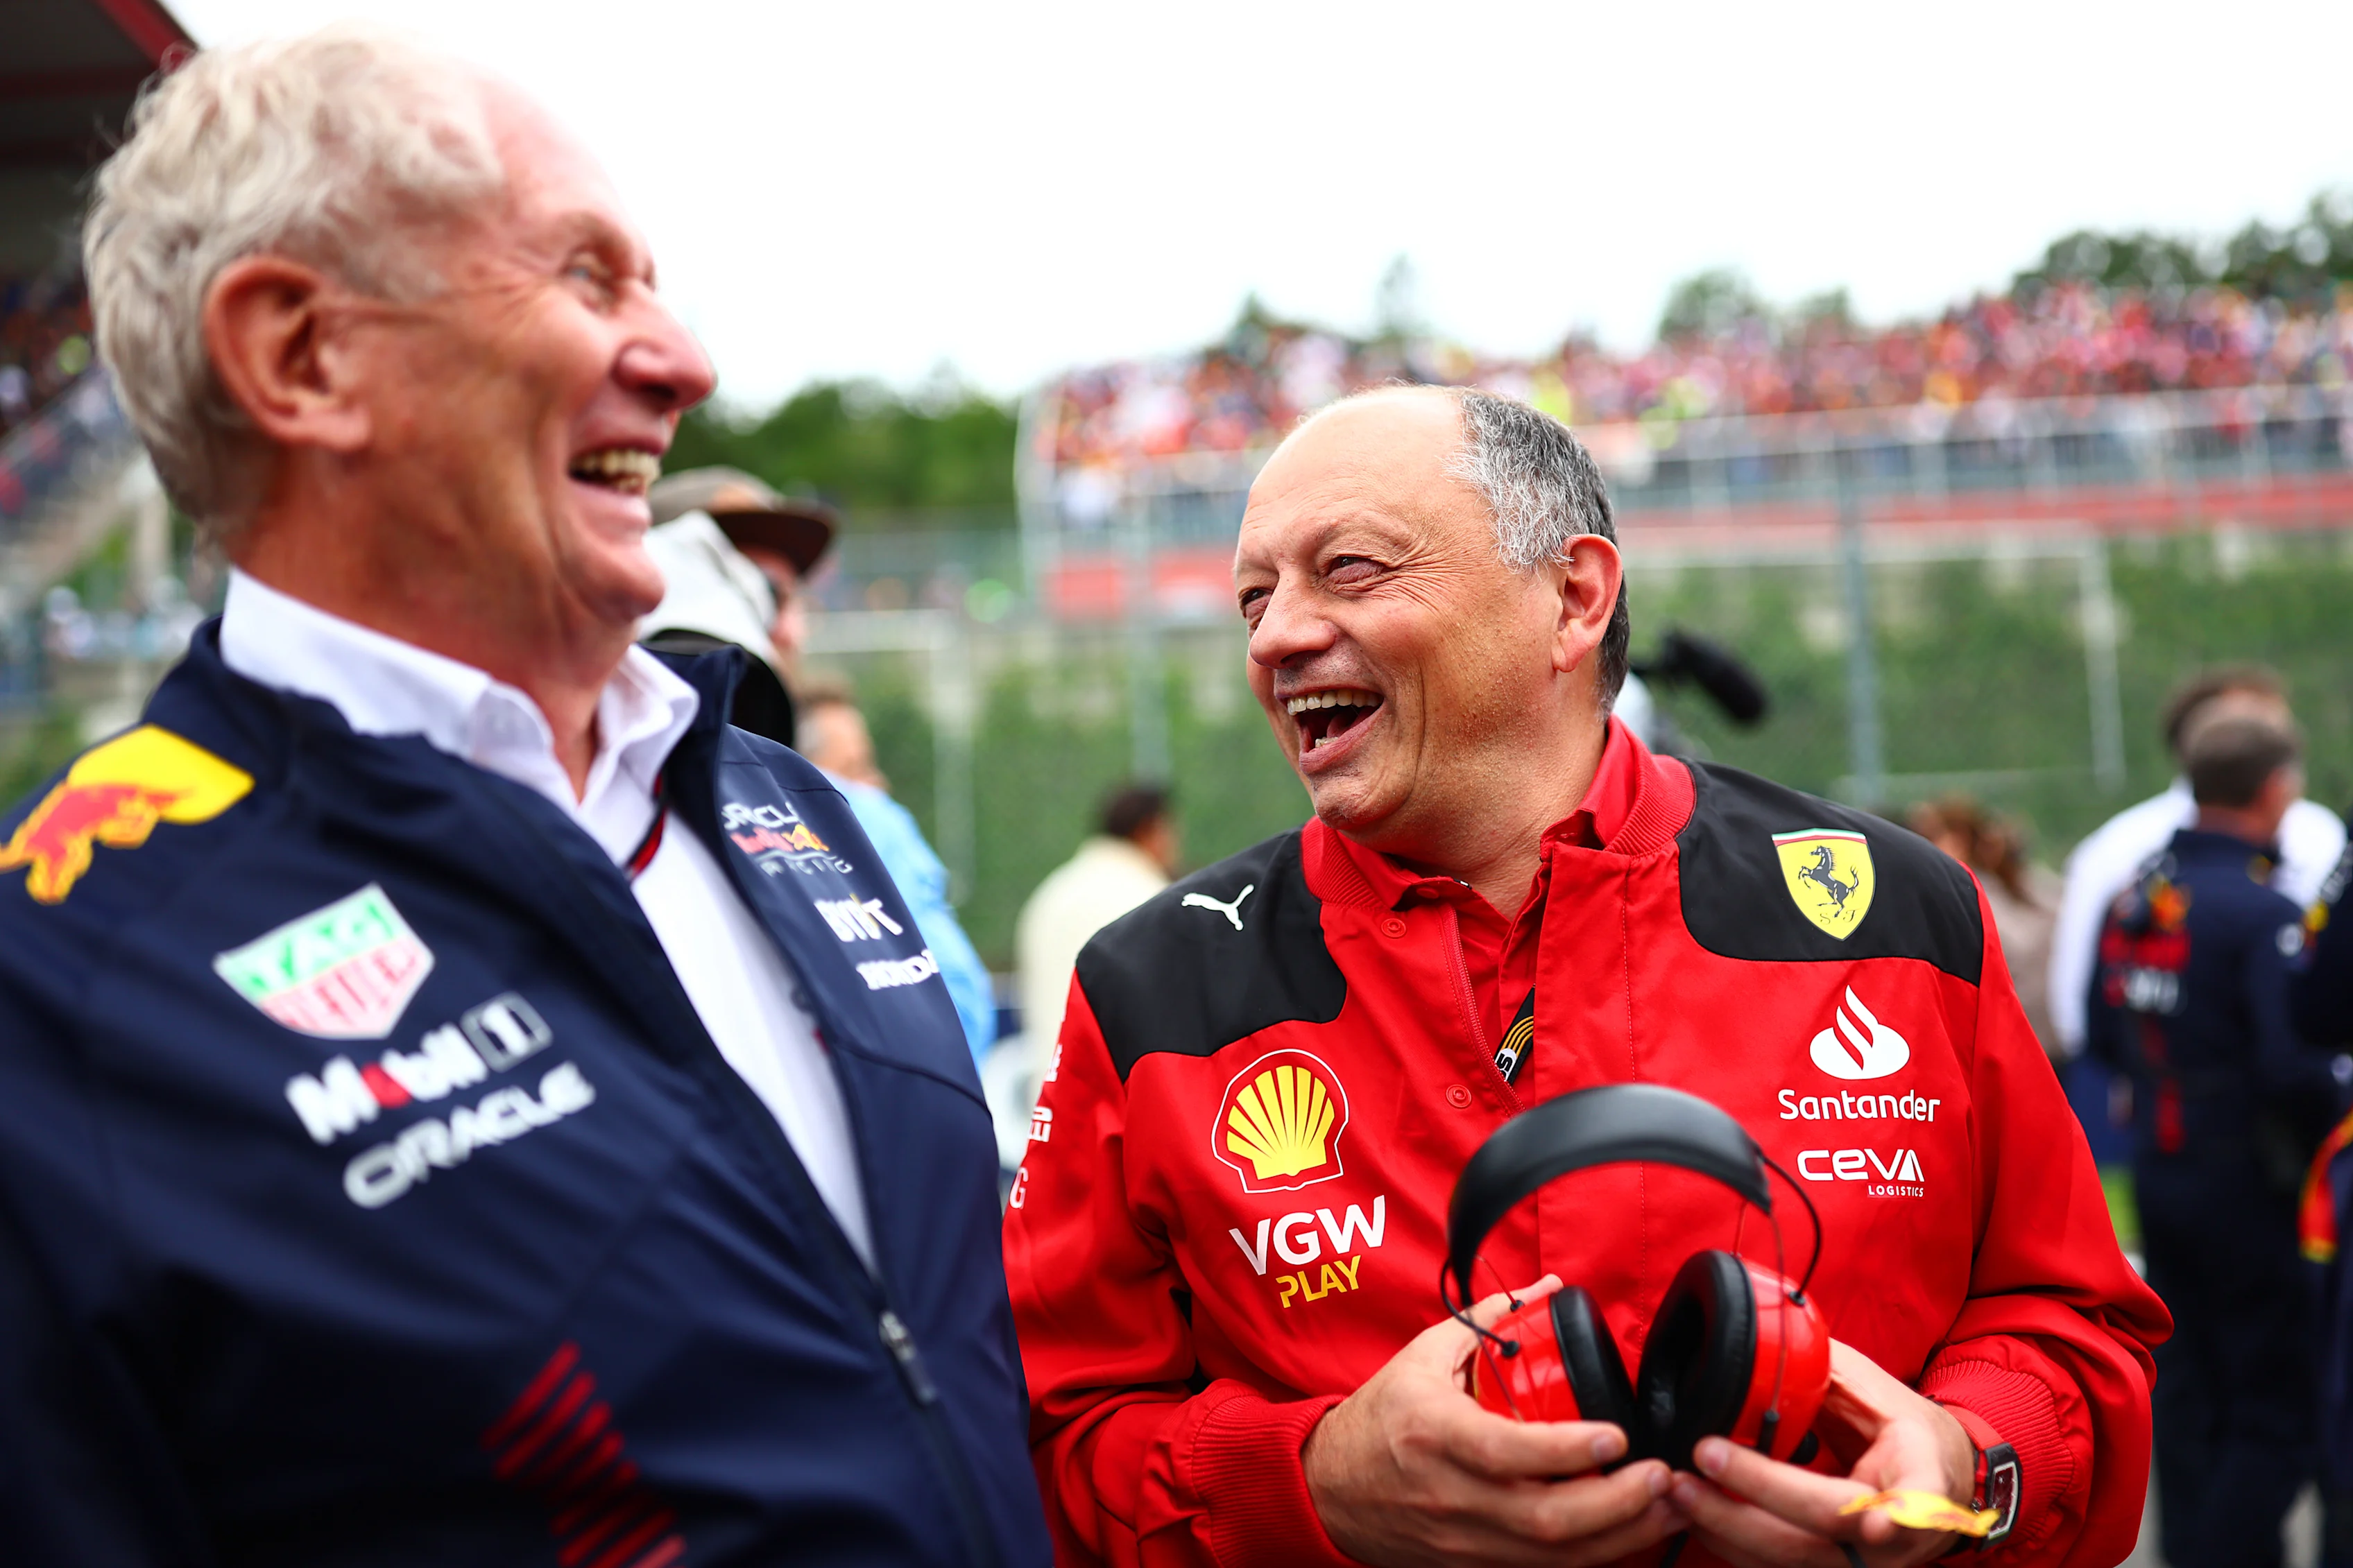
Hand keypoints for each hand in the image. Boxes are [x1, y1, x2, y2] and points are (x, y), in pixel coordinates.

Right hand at [1302, 1276, 1681, 1567]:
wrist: (1328, 1489)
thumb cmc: (1378, 1418)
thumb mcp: (1422, 1357)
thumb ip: (1486, 1321)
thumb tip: (1546, 1288)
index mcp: (1434, 1433)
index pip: (1507, 1452)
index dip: (1567, 1451)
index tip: (1616, 1435)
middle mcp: (1452, 1494)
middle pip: (1546, 1518)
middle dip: (1617, 1503)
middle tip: (1664, 1475)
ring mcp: (1466, 1538)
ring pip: (1555, 1554)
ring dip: (1621, 1535)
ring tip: (1667, 1505)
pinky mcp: (1476, 1564)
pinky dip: (1593, 1555)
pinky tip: (1630, 1533)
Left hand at [1667, 1340, 1977, 1566]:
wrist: (1936, 1481)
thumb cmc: (1901, 1430)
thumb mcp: (1877, 1395)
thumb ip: (1824, 1379)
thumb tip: (1754, 1345)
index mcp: (1921, 1479)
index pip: (1916, 1501)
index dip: (1899, 1517)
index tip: (1874, 1524)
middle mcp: (1896, 1534)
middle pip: (1825, 1528)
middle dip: (1755, 1501)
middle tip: (1698, 1463)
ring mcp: (1863, 1562)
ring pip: (1791, 1558)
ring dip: (1726, 1527)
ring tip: (1676, 1489)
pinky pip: (1773, 1566)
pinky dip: (1729, 1541)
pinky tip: (1692, 1513)